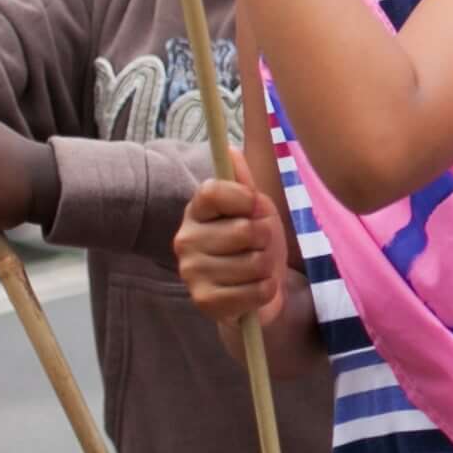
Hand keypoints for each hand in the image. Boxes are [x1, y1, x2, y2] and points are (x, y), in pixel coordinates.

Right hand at [175, 174, 293, 326]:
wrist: (257, 287)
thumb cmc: (255, 242)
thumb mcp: (256, 208)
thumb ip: (244, 182)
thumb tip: (229, 150)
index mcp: (196, 211)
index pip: (214, 191)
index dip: (244, 198)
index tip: (254, 206)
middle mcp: (185, 239)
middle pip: (245, 230)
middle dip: (266, 238)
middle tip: (259, 244)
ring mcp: (191, 273)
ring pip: (254, 262)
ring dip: (267, 266)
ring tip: (258, 267)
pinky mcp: (204, 302)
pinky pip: (254, 291)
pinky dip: (266, 290)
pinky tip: (256, 288)